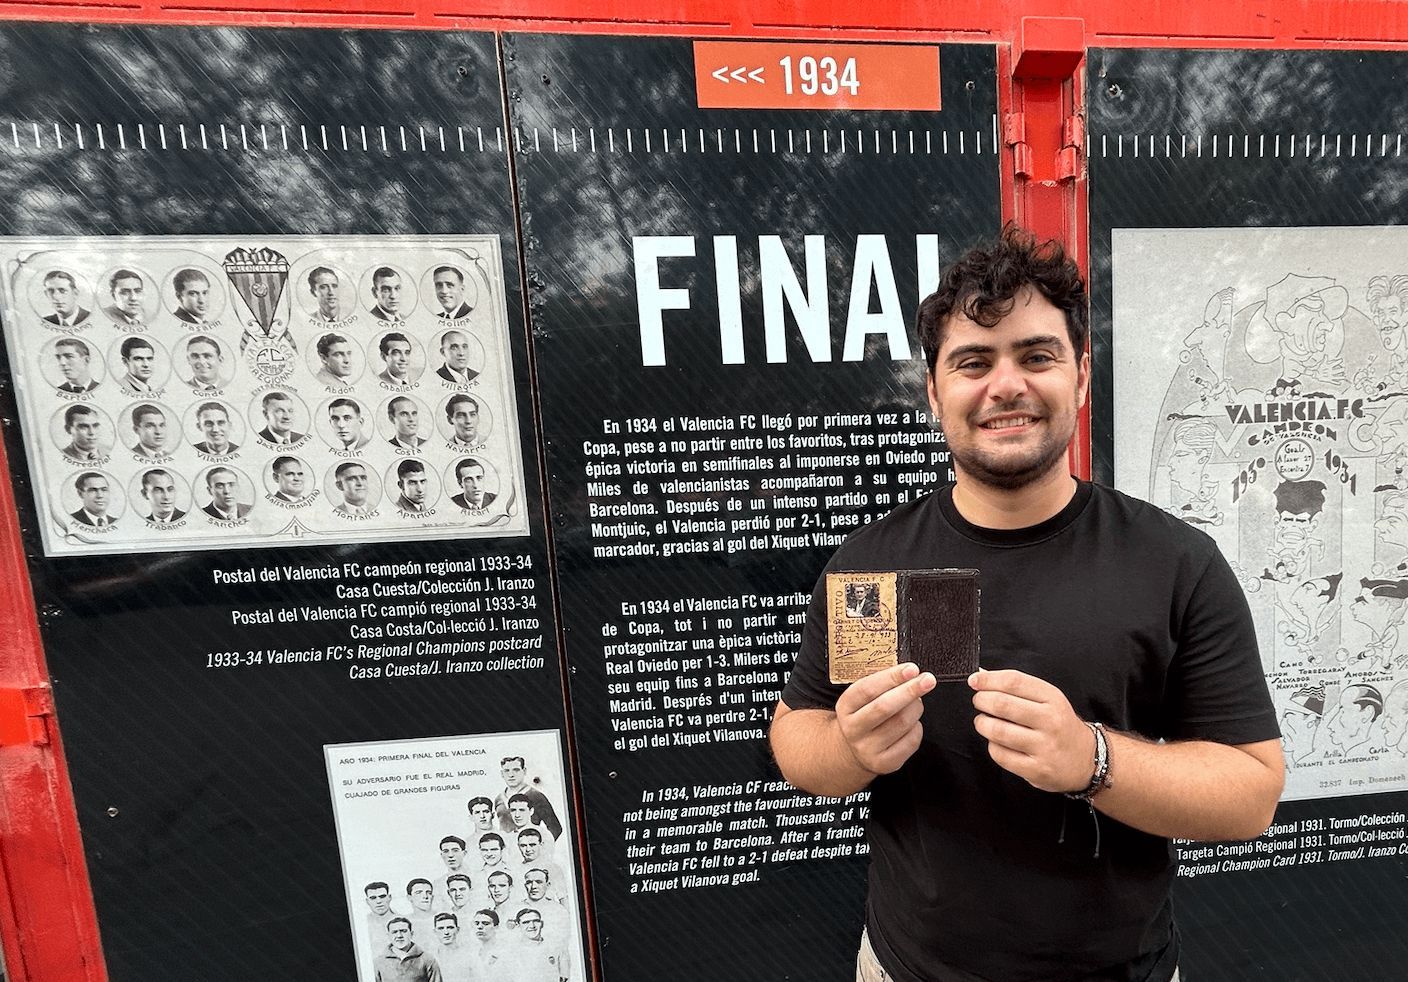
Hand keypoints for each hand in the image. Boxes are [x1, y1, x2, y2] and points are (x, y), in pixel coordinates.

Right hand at [834, 663, 935, 775]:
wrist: (853, 750)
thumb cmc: (864, 715)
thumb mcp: (862, 698)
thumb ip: (881, 683)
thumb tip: (909, 672)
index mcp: (845, 707)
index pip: (868, 689)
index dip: (892, 677)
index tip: (911, 669)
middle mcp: (853, 729)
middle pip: (884, 707)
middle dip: (910, 691)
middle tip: (928, 680)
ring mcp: (868, 749)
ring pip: (902, 723)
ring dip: (916, 708)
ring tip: (916, 702)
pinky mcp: (885, 763)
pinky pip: (911, 740)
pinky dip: (917, 727)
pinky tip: (911, 723)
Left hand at [968, 669, 1094, 792]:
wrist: (1086, 759)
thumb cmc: (1059, 725)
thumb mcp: (1047, 700)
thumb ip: (1016, 687)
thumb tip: (981, 675)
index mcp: (1053, 698)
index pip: (1014, 681)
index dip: (988, 679)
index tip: (974, 680)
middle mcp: (1051, 721)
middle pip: (1002, 704)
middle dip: (981, 700)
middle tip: (979, 702)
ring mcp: (1044, 747)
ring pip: (998, 731)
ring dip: (982, 723)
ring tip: (983, 721)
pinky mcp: (1036, 769)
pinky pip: (1000, 755)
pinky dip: (992, 745)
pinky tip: (996, 742)